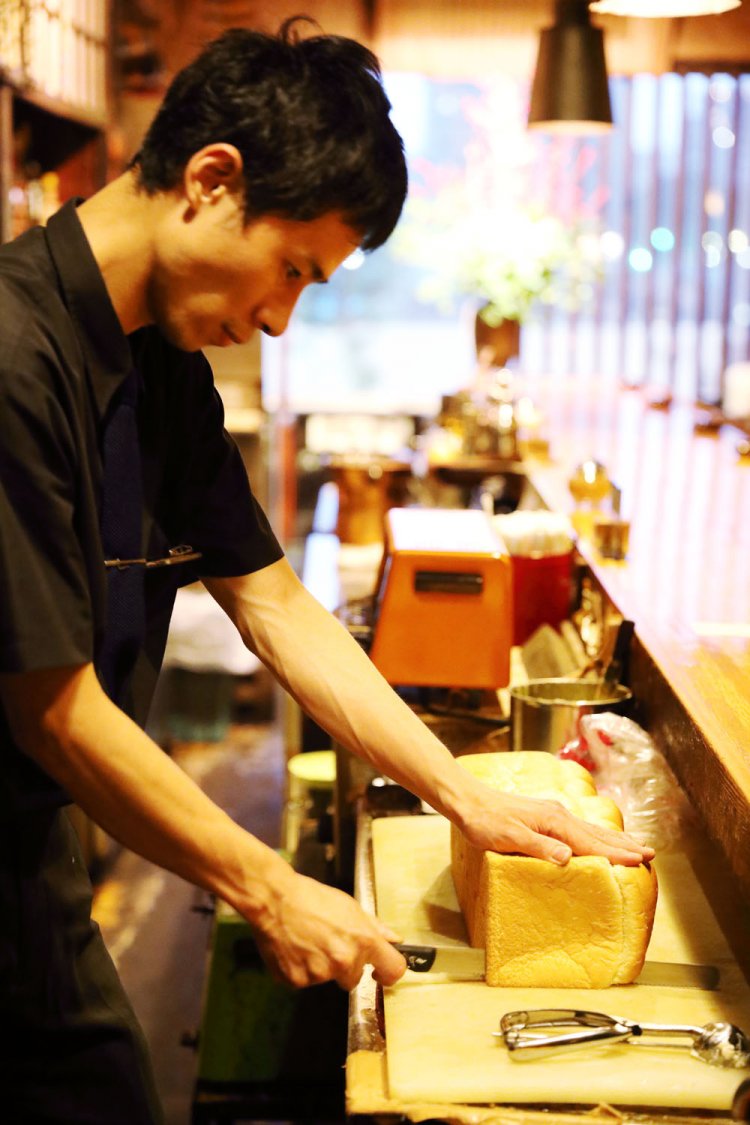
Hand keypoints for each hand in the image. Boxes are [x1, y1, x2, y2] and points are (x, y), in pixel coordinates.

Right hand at [252, 871, 406, 990]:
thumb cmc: (310, 897)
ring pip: (327, 979)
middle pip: (354, 979)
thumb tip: (393, 939)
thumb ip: (374, 926)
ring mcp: (320, 974)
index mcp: (363, 940)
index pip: (393, 970)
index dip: (388, 973)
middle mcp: (344, 961)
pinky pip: (305, 981)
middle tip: (328, 943)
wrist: (274, 899)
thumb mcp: (349, 906)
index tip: (380, 973)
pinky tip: (294, 949)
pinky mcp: (297, 981)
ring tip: (307, 941)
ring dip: (320, 967)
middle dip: (345, 966)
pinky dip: (300, 969)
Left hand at [455, 778, 654, 866]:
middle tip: (651, 855)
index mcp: (553, 822)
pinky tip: (597, 839)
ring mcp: (553, 814)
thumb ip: (539, 848)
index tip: (640, 862)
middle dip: (624, 845)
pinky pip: (579, 829)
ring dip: (614, 840)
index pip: (590, 842)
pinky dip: (596, 836)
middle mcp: (558, 815)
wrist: (468, 800)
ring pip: (590, 830)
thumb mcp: (509, 838)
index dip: (616, 854)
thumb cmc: (485, 821)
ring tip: (635, 846)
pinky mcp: (545, 816)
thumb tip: (568, 857)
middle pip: (597, 834)